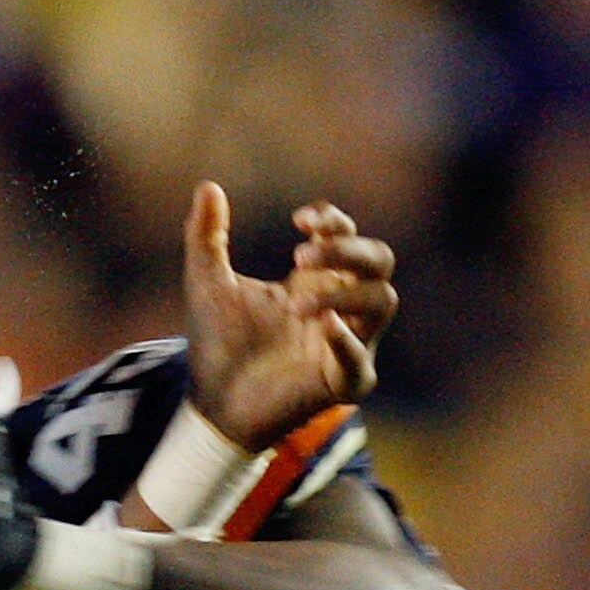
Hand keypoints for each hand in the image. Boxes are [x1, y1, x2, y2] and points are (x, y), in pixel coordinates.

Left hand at [182, 184, 392, 453]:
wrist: (211, 404)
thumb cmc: (218, 342)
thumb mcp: (207, 282)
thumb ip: (207, 237)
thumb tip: (208, 186)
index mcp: (315, 279)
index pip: (348, 236)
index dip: (334, 221)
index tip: (300, 220)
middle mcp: (340, 307)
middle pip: (378, 261)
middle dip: (347, 249)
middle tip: (299, 255)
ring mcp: (346, 345)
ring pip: (382, 302)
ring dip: (345, 292)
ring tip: (296, 302)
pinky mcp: (340, 384)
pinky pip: (361, 364)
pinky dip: (348, 343)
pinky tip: (324, 326)